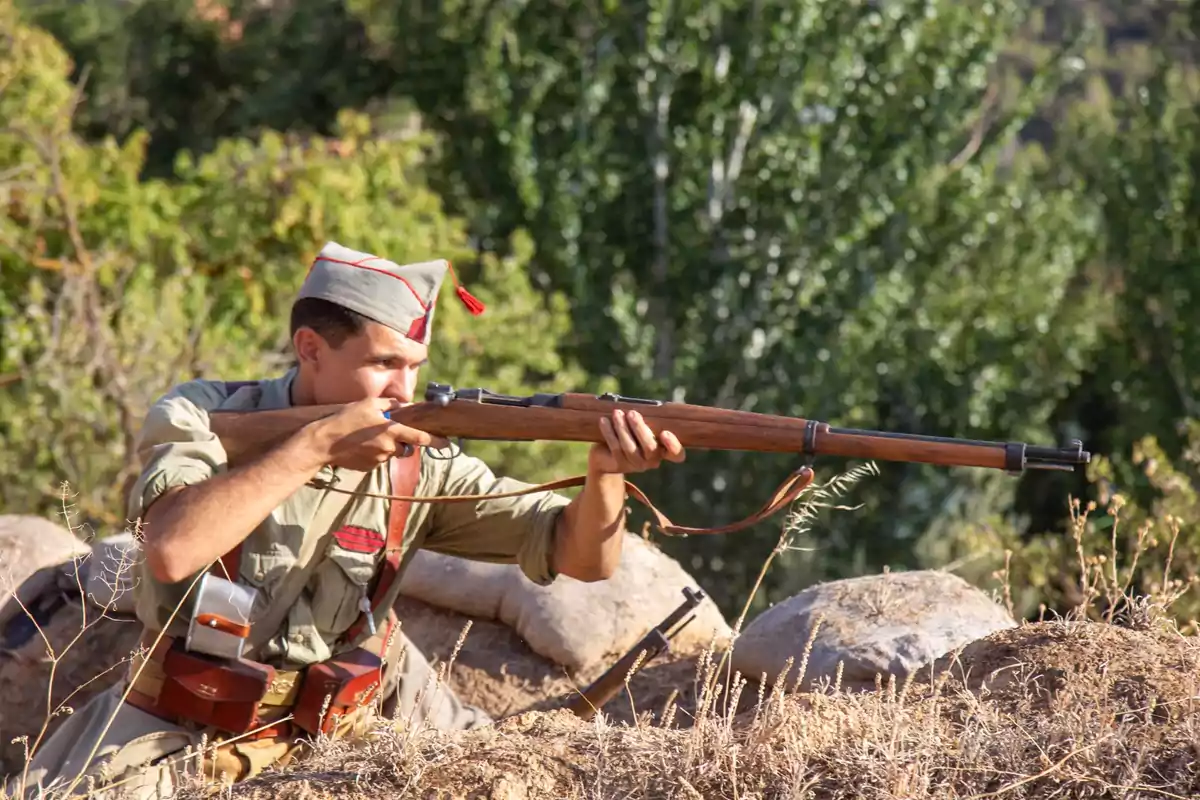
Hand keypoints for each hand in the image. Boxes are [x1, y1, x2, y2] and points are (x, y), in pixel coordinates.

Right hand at [303, 397, 448, 470]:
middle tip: (390, 433)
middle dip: (405, 442)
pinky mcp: (370, 468)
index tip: (447, 444)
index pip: (421, 438)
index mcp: (391, 431)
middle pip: (407, 448)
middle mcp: (388, 447)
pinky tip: (361, 446)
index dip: (436, 441)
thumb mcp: (369, 405)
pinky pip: (379, 460)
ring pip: (392, 454)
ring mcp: (379, 459)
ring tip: (369, 438)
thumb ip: (390, 405)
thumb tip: (403, 405)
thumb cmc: (346, 419)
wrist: (324, 442)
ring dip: (388, 447)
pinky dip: (375, 453)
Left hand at [589, 409, 685, 475]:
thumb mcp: (642, 425)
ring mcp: (637, 465)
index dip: (673, 446)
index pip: (677, 454)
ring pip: (630, 448)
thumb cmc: (631, 431)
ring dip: (622, 428)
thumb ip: (649, 418)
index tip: (665, 433)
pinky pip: (615, 448)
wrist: (607, 453)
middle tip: (631, 413)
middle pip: (650, 448)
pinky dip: (609, 433)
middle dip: (640, 429)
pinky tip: (604, 421)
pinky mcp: (621, 465)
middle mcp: (653, 460)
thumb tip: (647, 404)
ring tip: (616, 413)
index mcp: (665, 450)